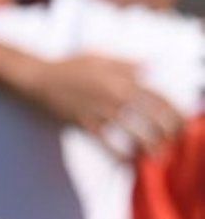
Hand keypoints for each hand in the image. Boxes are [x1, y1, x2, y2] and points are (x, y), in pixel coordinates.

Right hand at [9, 53, 182, 156]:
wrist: (37, 78)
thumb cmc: (68, 66)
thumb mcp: (99, 57)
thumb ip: (127, 63)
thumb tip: (150, 66)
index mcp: (123, 79)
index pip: (159, 97)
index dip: (175, 112)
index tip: (182, 123)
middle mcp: (116, 96)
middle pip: (154, 117)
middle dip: (169, 132)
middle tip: (172, 142)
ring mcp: (101, 111)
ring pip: (136, 133)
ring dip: (151, 146)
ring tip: (158, 155)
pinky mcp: (85, 123)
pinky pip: (107, 144)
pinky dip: (120, 154)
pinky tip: (128, 161)